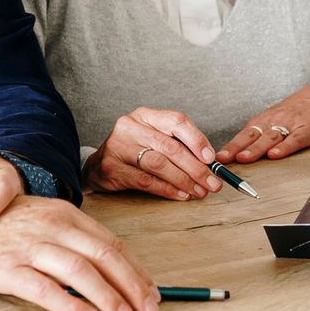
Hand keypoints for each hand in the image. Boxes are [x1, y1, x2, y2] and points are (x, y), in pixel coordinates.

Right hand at [0, 196, 159, 310]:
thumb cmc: (1, 228)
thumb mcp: (41, 221)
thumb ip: (73, 240)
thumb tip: (113, 271)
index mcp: (64, 214)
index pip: (110, 242)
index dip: (135, 269)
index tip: (151, 292)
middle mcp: (50, 227)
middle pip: (102, 255)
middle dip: (131, 283)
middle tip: (149, 309)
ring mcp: (28, 246)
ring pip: (79, 270)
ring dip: (107, 295)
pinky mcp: (6, 268)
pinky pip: (44, 288)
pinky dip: (69, 304)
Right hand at [85, 107, 220, 200]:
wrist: (97, 166)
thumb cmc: (132, 151)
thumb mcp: (152, 138)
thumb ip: (177, 145)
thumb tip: (210, 163)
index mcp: (145, 115)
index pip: (177, 121)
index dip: (197, 140)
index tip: (211, 159)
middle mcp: (131, 126)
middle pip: (170, 147)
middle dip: (196, 168)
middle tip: (213, 183)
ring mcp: (119, 146)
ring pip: (159, 164)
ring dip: (184, 180)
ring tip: (200, 191)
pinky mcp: (112, 168)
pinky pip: (145, 180)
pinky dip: (167, 189)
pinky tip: (181, 195)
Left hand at [221, 78, 309, 160]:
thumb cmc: (305, 108)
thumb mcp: (281, 117)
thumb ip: (265, 133)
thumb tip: (243, 150)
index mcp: (268, 119)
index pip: (244, 133)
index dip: (230, 146)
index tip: (216, 158)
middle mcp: (276, 120)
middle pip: (253, 135)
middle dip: (236, 148)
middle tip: (223, 160)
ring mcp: (293, 124)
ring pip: (270, 138)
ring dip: (255, 149)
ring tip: (243, 158)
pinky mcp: (309, 129)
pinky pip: (295, 139)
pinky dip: (285, 148)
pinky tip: (275, 155)